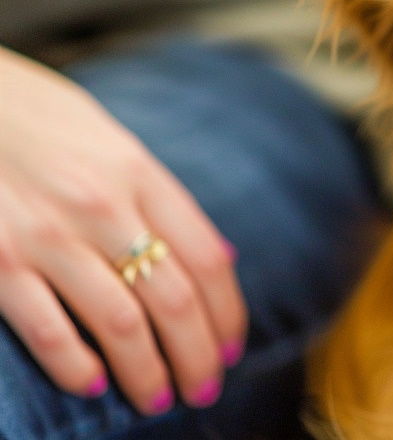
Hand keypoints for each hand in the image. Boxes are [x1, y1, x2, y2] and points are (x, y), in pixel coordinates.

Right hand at [0, 47, 246, 412]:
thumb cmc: (35, 118)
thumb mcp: (109, 141)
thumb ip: (155, 196)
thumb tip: (213, 255)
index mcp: (139, 173)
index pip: (207, 258)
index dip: (227, 313)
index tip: (232, 347)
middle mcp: (102, 206)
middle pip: (174, 299)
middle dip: (196, 355)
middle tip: (204, 389)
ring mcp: (47, 236)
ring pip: (121, 323)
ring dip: (147, 371)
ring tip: (157, 399)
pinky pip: (48, 329)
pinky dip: (75, 366)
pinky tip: (93, 385)